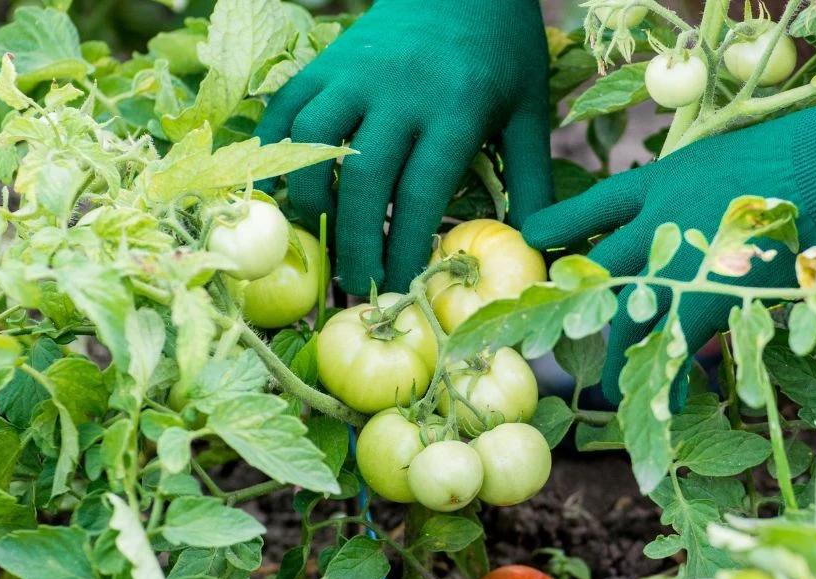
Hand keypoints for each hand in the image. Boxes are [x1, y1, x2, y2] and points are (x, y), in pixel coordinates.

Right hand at [255, 0, 553, 295]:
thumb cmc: (503, 52)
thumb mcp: (529, 113)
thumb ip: (533, 182)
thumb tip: (536, 250)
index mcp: (457, 106)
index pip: (422, 191)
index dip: (404, 248)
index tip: (398, 288)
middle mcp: (401, 88)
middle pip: (366, 177)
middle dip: (357, 240)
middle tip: (357, 281)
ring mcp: (358, 70)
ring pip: (315, 140)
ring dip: (312, 197)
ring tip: (321, 235)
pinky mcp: (328, 59)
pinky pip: (289, 107)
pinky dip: (278, 149)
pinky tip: (288, 188)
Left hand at [523, 37, 815, 405]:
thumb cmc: (806, 154)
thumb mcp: (737, 161)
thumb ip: (703, 193)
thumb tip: (692, 225)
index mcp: (664, 183)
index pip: (595, 205)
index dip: (560, 225)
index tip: (532, 236)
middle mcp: (661, 222)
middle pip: (600, 271)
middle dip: (577, 310)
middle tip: (562, 340)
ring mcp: (682, 262)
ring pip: (630, 319)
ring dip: (620, 358)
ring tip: (613, 391)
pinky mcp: (714, 297)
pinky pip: (678, 349)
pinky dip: (671, 379)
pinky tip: (664, 403)